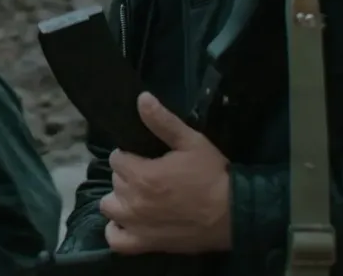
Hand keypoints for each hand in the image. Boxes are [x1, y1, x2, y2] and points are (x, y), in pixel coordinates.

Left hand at [100, 93, 231, 254]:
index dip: (129, 154)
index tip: (143, 156)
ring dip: (119, 199)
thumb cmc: (212, 175)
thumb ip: (162, 121)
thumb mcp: (190, 141)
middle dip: (127, 174)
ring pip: (109, 206)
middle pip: (114, 180)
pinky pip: (115, 240)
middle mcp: (132, 201)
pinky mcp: (145, 244)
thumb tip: (141, 99)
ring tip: (138, 195)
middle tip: (147, 174)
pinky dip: (116, 230)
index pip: (116, 158)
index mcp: (141, 175)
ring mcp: (136, 225)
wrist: (233, 214)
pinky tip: (127, 222)